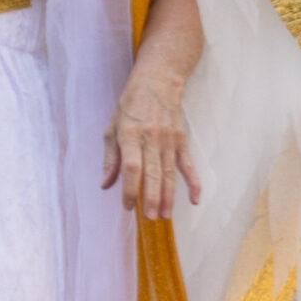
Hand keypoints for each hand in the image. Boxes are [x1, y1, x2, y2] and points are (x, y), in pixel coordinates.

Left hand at [101, 66, 202, 219]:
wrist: (158, 81)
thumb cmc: (130, 105)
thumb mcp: (112, 127)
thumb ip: (110, 158)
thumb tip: (105, 184)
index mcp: (130, 136)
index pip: (131, 168)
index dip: (130, 189)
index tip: (128, 206)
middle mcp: (151, 139)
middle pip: (153, 174)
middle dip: (152, 198)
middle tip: (151, 218)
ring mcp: (169, 140)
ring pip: (170, 173)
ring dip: (169, 196)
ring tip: (165, 216)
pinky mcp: (182, 140)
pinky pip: (188, 165)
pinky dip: (193, 182)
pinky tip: (195, 199)